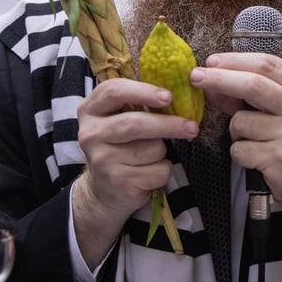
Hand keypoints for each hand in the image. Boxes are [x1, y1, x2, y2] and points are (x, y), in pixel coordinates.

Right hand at [72, 77, 198, 266]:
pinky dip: (164, 170)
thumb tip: (177, 92)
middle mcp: (90, 133)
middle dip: (168, 124)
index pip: (114, 91)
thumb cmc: (119, 146)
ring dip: (163, 151)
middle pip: (135, 123)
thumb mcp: (118, 119)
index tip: (169, 96)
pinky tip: (151, 172)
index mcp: (90, 110)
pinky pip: (157, 171)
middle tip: (191, 126)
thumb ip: (137, 104)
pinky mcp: (117, 181)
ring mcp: (101, 159)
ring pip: (151, 149)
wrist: (104, 190)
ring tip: (154, 154)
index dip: (144, 91)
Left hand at [194, 51, 281, 281]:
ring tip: (254, 142)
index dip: (235, 60)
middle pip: (253, 84)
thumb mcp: (281, 111)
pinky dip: (239, 154)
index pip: (266, 64)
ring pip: (240, 122)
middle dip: (219, 79)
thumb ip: (251, 94)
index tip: (210, 60)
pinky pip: (239, 150)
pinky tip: (257, 160)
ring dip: (234, 132)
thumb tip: (212, 82)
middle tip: (195, 77)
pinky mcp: (279, 159)